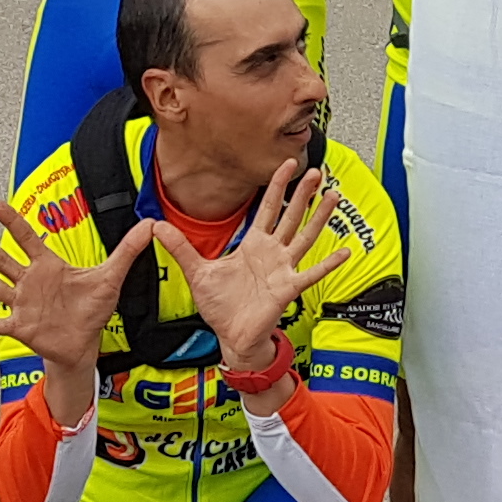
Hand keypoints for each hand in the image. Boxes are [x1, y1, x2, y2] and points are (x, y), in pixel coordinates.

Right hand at [0, 197, 159, 400]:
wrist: (84, 344)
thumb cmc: (91, 309)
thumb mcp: (111, 276)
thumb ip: (128, 250)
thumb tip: (150, 225)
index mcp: (48, 266)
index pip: (27, 237)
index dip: (12, 220)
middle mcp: (30, 282)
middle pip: (3, 260)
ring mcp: (22, 304)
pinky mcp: (20, 327)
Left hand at [177, 163, 352, 370]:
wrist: (230, 336)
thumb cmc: (221, 306)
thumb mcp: (197, 271)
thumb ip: (181, 248)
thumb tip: (157, 226)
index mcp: (253, 245)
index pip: (268, 208)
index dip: (278, 185)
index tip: (289, 164)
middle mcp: (272, 253)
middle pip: (291, 216)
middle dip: (303, 194)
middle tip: (317, 171)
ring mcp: (283, 269)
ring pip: (305, 237)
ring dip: (320, 217)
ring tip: (334, 196)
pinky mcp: (287, 289)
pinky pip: (311, 274)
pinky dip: (329, 263)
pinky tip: (345, 253)